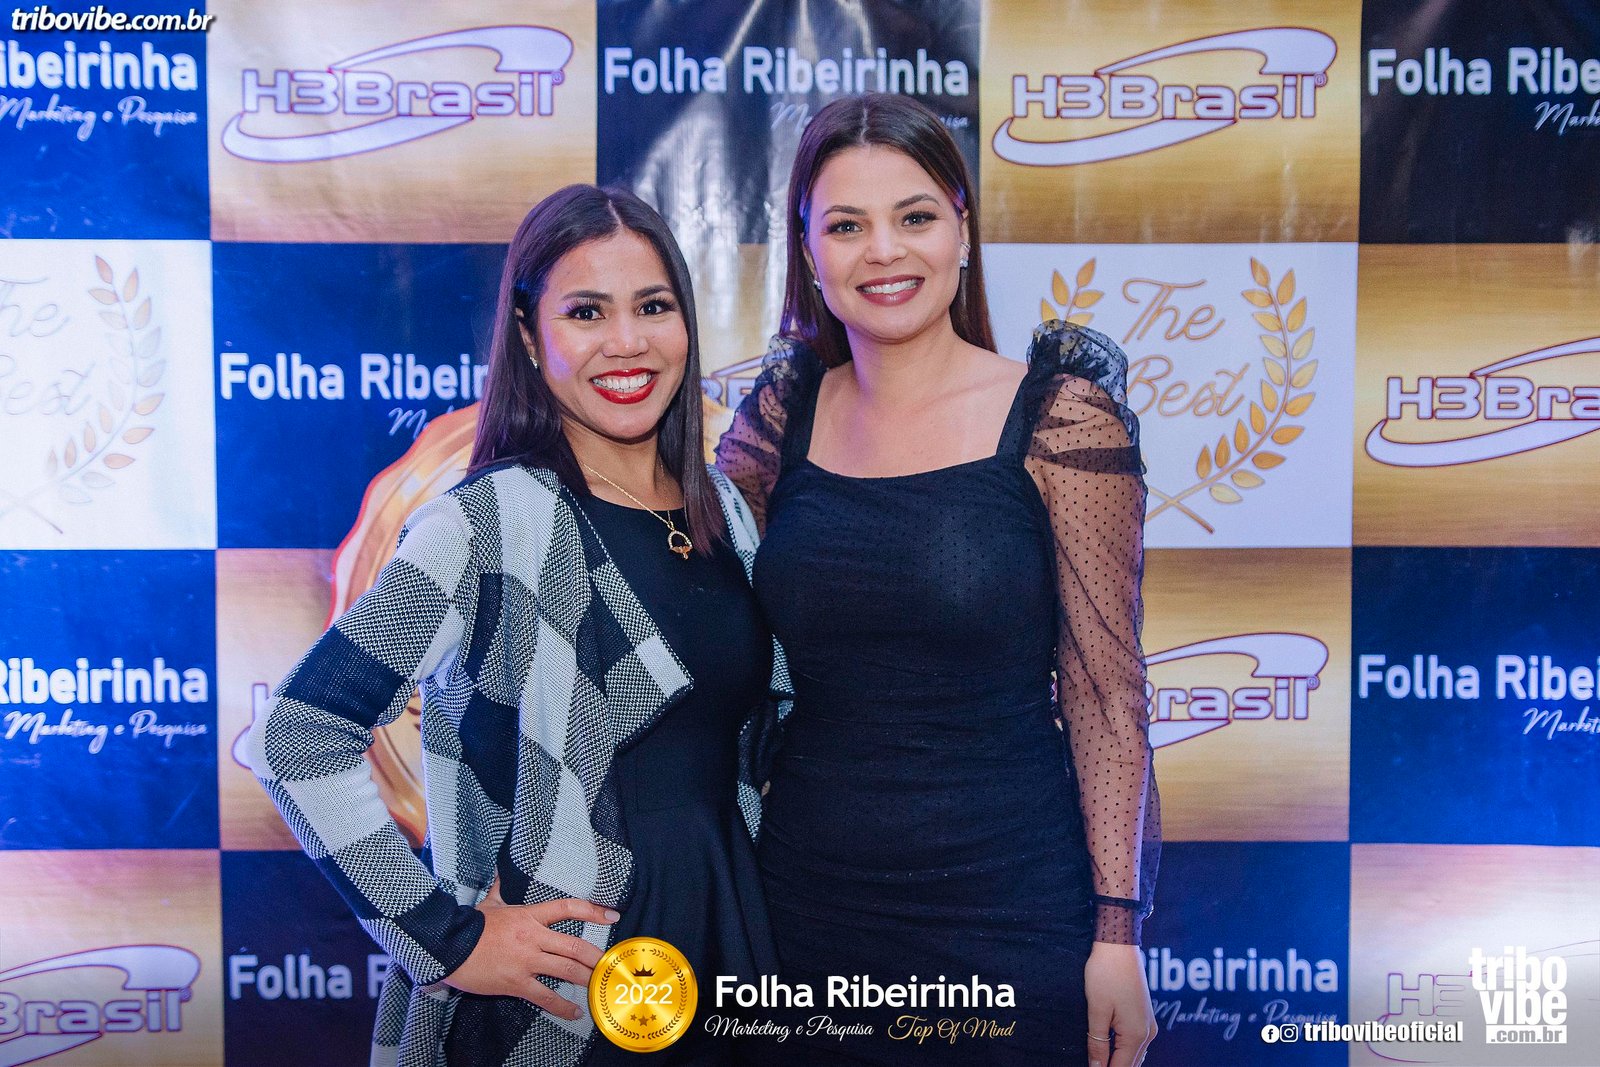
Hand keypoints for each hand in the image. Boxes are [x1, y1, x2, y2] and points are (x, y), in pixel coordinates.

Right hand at [442, 885, 618, 1020]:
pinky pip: (544, 996)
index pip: (567, 908)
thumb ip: (499, 888)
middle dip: (595, 956)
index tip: (612, 916)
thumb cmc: (469, 925)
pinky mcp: (516, 982)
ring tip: (600, 986)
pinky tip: (575, 1012)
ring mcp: (526, 961)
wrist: (447, 947)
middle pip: (574, 946)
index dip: (592, 911)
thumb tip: (500, 872)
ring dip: (586, 979)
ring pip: (565, 970)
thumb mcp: (488, 903)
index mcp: (528, 915)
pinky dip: (562, 1006)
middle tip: (610, 964)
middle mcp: (532, 937)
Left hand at [1085, 941, 1156, 1066]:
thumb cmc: (1106, 974)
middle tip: (1092, 1065)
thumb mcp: (1097, 1010)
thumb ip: (1097, 1042)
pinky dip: (1124, 1051)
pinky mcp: (1144, 1016)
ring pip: (1134, 1055)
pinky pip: (1136, 1043)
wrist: (1119, 945)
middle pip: (1130, 1064)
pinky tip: (1109, 1051)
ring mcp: (1148, 1024)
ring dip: (1118, 1061)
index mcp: (1136, 1034)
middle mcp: (1148, 1033)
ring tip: (1098, 1061)